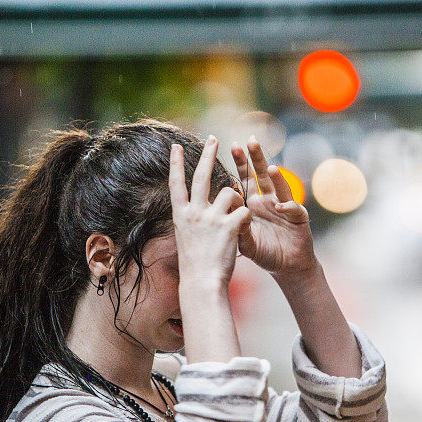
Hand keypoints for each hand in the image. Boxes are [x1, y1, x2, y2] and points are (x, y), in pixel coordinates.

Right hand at [169, 136, 250, 287]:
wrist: (202, 283)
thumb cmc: (196, 265)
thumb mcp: (186, 237)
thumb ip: (192, 219)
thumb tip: (198, 206)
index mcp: (181, 215)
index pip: (176, 184)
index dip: (175, 164)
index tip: (175, 147)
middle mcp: (194, 213)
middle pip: (201, 176)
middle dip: (208, 155)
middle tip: (213, 139)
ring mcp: (210, 218)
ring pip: (230, 194)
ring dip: (237, 202)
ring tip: (234, 219)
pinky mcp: (228, 226)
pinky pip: (244, 212)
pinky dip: (246, 219)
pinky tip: (242, 231)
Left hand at [230, 136, 317, 276]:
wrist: (287, 266)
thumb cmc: (264, 252)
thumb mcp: (246, 244)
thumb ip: (237, 230)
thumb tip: (227, 214)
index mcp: (252, 203)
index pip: (244, 179)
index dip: (240, 163)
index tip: (232, 145)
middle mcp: (268, 200)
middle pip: (261, 175)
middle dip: (256, 158)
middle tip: (250, 140)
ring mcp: (284, 207)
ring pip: (280, 187)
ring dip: (276, 177)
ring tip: (270, 167)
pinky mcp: (298, 217)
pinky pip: (293, 208)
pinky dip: (287, 206)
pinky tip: (279, 205)